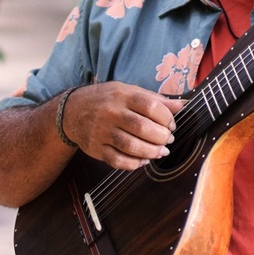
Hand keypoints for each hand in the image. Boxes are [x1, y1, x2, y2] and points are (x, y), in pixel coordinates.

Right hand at [62, 82, 185, 169]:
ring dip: (151, 152)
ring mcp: (102, 131)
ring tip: (161, 152)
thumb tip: (182, 105)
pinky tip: (143, 161)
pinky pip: (117, 160)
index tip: (171, 125)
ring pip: (131, 146)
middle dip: (161, 137)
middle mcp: (111, 112)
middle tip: (168, 140)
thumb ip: (155, 99)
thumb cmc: (106, 99)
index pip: (150, 106)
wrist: (71, 111)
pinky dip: (134, 163)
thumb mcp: (128, 91)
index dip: (166, 118)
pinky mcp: (96, 148)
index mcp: (122, 95)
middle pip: (142, 127)